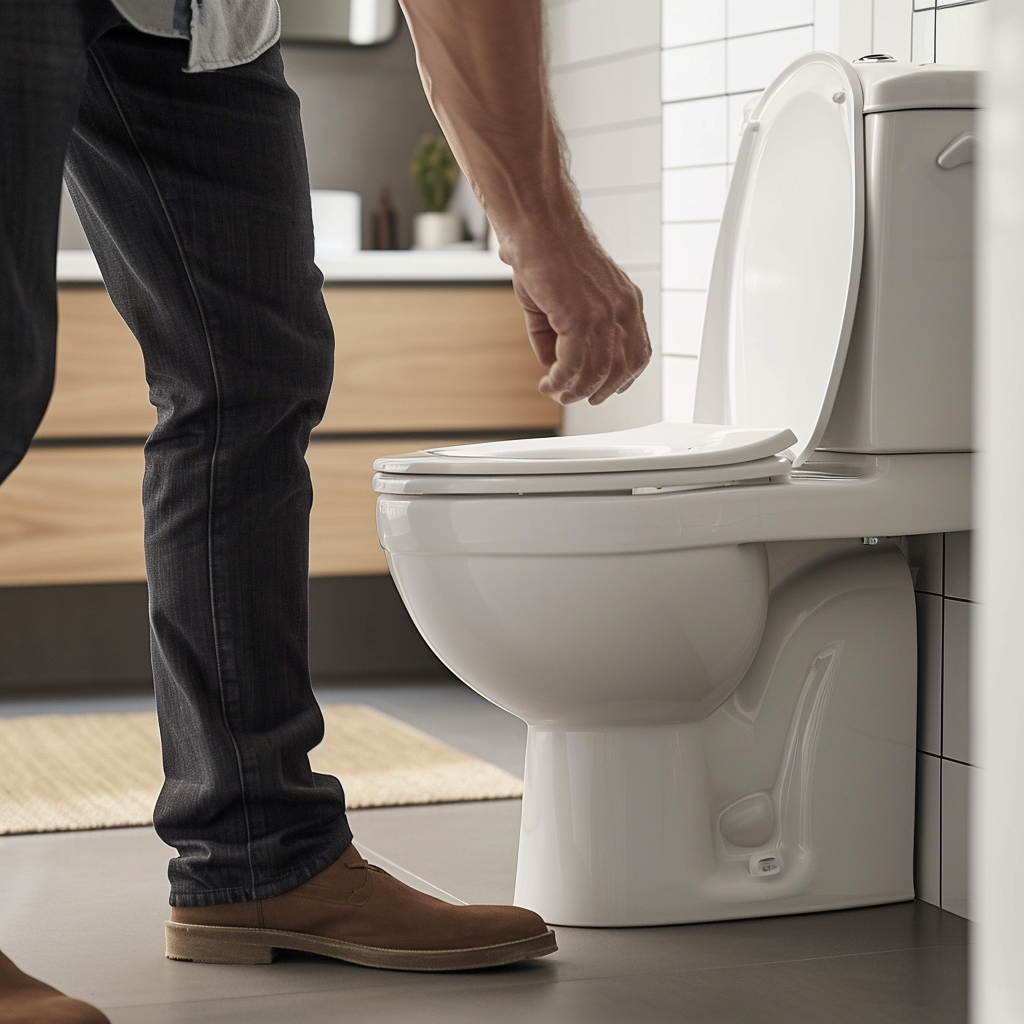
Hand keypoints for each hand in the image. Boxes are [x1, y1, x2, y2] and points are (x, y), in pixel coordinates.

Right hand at [508, 226, 651, 405]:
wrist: (537, 225)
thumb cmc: (546, 253)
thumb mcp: (560, 300)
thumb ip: (558, 336)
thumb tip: (553, 366)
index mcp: (626, 301)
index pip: (638, 352)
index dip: (622, 377)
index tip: (603, 389)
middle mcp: (623, 309)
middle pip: (621, 370)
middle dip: (597, 391)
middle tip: (572, 397)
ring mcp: (605, 314)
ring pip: (597, 373)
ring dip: (575, 390)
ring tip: (556, 391)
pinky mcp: (580, 318)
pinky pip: (574, 365)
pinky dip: (560, 381)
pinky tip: (548, 382)